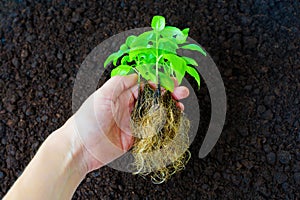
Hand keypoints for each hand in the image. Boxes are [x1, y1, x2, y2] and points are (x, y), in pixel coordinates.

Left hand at [70, 74, 189, 171]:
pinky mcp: (134, 138)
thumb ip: (119, 83)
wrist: (80, 149)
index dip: (159, 82)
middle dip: (168, 95)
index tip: (172, 82)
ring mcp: (132, 123)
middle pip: (153, 98)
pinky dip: (163, 127)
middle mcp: (128, 107)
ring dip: (168, 110)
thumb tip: (136, 74)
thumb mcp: (101, 96)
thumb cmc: (87, 120)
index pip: (144, 85)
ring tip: (181, 107)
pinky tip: (171, 122)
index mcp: (120, 95)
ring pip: (155, 114)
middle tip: (182, 93)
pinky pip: (151, 131)